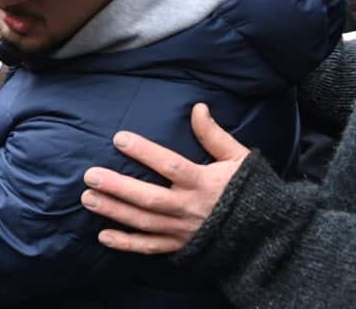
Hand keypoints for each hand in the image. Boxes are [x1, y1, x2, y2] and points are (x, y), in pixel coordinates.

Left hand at [80, 103, 248, 254]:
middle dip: (117, 187)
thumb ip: (214, 135)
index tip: (119, 138)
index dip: (144, 152)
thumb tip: (198, 107)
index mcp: (204, 182)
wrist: (267, 233)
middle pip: (149, 198)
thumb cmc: (249, 189)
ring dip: (114, 211)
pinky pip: (150, 248)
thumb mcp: (237, 158)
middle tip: (90, 175)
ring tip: (88, 198)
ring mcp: (183, 230)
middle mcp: (190, 208)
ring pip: (144, 222)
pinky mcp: (181, 247)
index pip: (170, 165)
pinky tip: (103, 236)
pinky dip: (127, 244)